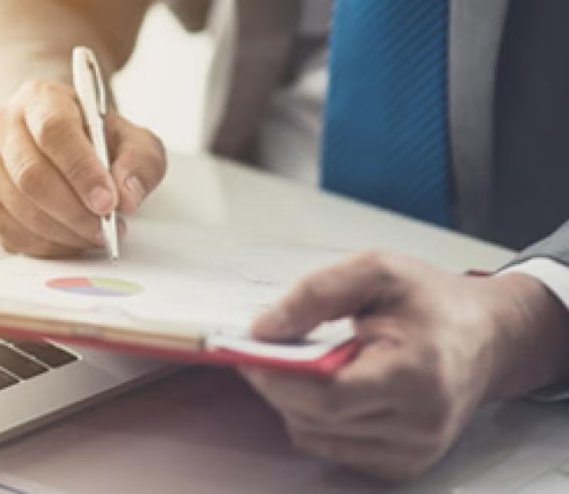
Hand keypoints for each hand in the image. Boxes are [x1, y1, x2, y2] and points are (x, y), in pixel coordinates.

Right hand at [0, 79, 165, 256]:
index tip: (108, 202)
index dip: (81, 171)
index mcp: (40, 98)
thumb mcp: (134, 140)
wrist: (71, 147)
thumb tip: (126, 197)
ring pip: (18, 207)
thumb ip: (140, 162)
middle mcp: (4, 126)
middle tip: (106, 228)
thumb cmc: (99, 141)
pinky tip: (72, 240)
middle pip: (30, 174)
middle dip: (73, 211)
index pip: (53, 131)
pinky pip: (11, 232)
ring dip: (63, 232)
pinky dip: (47, 245)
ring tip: (95, 235)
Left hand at [239, 251, 568, 480]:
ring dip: (293, 402)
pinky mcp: (405, 463)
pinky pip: (334, 448)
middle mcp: (419, 423)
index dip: (278, 376)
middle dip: (276, 385)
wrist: (488, 336)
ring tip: (296, 364)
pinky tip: (324, 386)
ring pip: (318, 437)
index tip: (246, 351)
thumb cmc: (432, 300)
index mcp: (418, 374)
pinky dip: (316, 419)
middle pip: (317, 418)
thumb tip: (264, 327)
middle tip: (257, 352)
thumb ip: (317, 293)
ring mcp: (414, 451)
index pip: (327, 394)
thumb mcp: (377, 270)